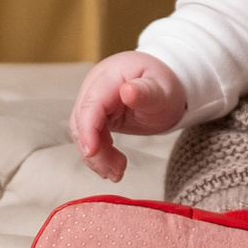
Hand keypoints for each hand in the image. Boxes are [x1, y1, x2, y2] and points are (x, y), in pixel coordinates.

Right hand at [69, 52, 187, 181]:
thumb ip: (146, 92)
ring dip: (96, 156)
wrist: (164, 87)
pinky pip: (89, 135)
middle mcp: (96, 85)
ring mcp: (94, 99)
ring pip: (82, 132)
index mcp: (111, 75)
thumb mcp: (162, 91)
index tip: (92, 152)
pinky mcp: (96, 114)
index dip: (88, 129)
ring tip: (117, 173)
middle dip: (95, 150)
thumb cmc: (165, 87)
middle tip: (117, 171)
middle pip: (82, 120)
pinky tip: (111, 167)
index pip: (92, 104)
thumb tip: (127, 91)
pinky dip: (98, 154)